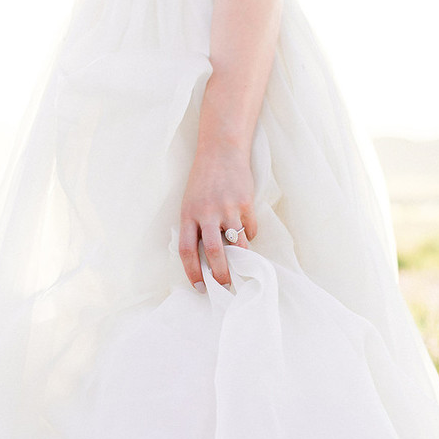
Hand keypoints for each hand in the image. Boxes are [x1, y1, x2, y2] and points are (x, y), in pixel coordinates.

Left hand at [179, 145, 256, 289]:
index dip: (193, 272)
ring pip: (238, 244)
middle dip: (221, 274)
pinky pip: (251, 229)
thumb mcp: (191, 203)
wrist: (221, 151)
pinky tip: (247, 234)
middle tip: (225, 286)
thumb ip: (196, 227)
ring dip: (241, 259)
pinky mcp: (246, 203)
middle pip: (214, 252)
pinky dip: (250, 235)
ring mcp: (228, 208)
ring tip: (242, 265)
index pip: (187, 250)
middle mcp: (207, 213)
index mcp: (188, 214)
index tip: (199, 287)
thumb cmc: (203, 181)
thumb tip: (207, 258)